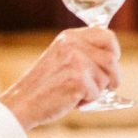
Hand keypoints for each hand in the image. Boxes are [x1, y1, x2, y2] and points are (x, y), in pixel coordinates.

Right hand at [0, 28, 121, 129]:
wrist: (23, 102)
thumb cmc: (43, 85)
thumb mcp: (61, 57)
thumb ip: (83, 52)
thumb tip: (113, 59)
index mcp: (69, 37)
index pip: (107, 35)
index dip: (114, 51)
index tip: (112, 63)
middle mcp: (73, 45)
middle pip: (111, 59)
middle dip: (113, 76)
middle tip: (107, 87)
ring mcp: (75, 62)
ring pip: (106, 77)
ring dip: (97, 90)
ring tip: (75, 92)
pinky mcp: (77, 80)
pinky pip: (97, 93)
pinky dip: (87, 101)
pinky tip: (70, 100)